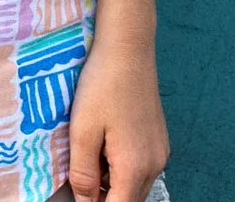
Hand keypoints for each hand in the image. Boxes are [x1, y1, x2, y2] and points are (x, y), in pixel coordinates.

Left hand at [64, 40, 167, 201]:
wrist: (128, 48)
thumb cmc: (101, 85)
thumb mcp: (82, 131)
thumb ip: (83, 173)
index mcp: (135, 167)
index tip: (74, 195)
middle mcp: (155, 165)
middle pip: (128, 200)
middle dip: (102, 198)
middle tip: (76, 178)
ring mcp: (160, 153)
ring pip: (134, 186)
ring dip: (111, 184)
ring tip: (86, 159)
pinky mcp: (158, 141)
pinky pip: (139, 169)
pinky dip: (120, 169)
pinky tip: (102, 147)